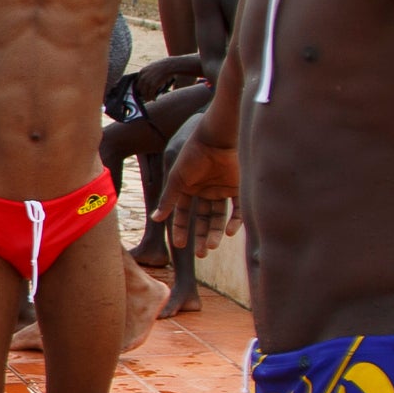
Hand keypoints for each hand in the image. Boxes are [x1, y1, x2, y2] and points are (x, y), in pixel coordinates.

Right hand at [161, 115, 239, 253]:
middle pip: (202, 218)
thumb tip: (156, 219)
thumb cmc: (192, 156)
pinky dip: (234, 222)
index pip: (183, 212)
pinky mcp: (237, 187)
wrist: (216, 139)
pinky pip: (237, 209)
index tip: (178, 244)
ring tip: (212, 247)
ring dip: (215, 233)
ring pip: (219, 217)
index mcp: (188, 187)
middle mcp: (205, 190)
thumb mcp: (177, 180)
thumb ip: (168, 200)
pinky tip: (229, 233)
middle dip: (200, 236)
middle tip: (200, 254)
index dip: (180, 228)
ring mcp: (222, 189)